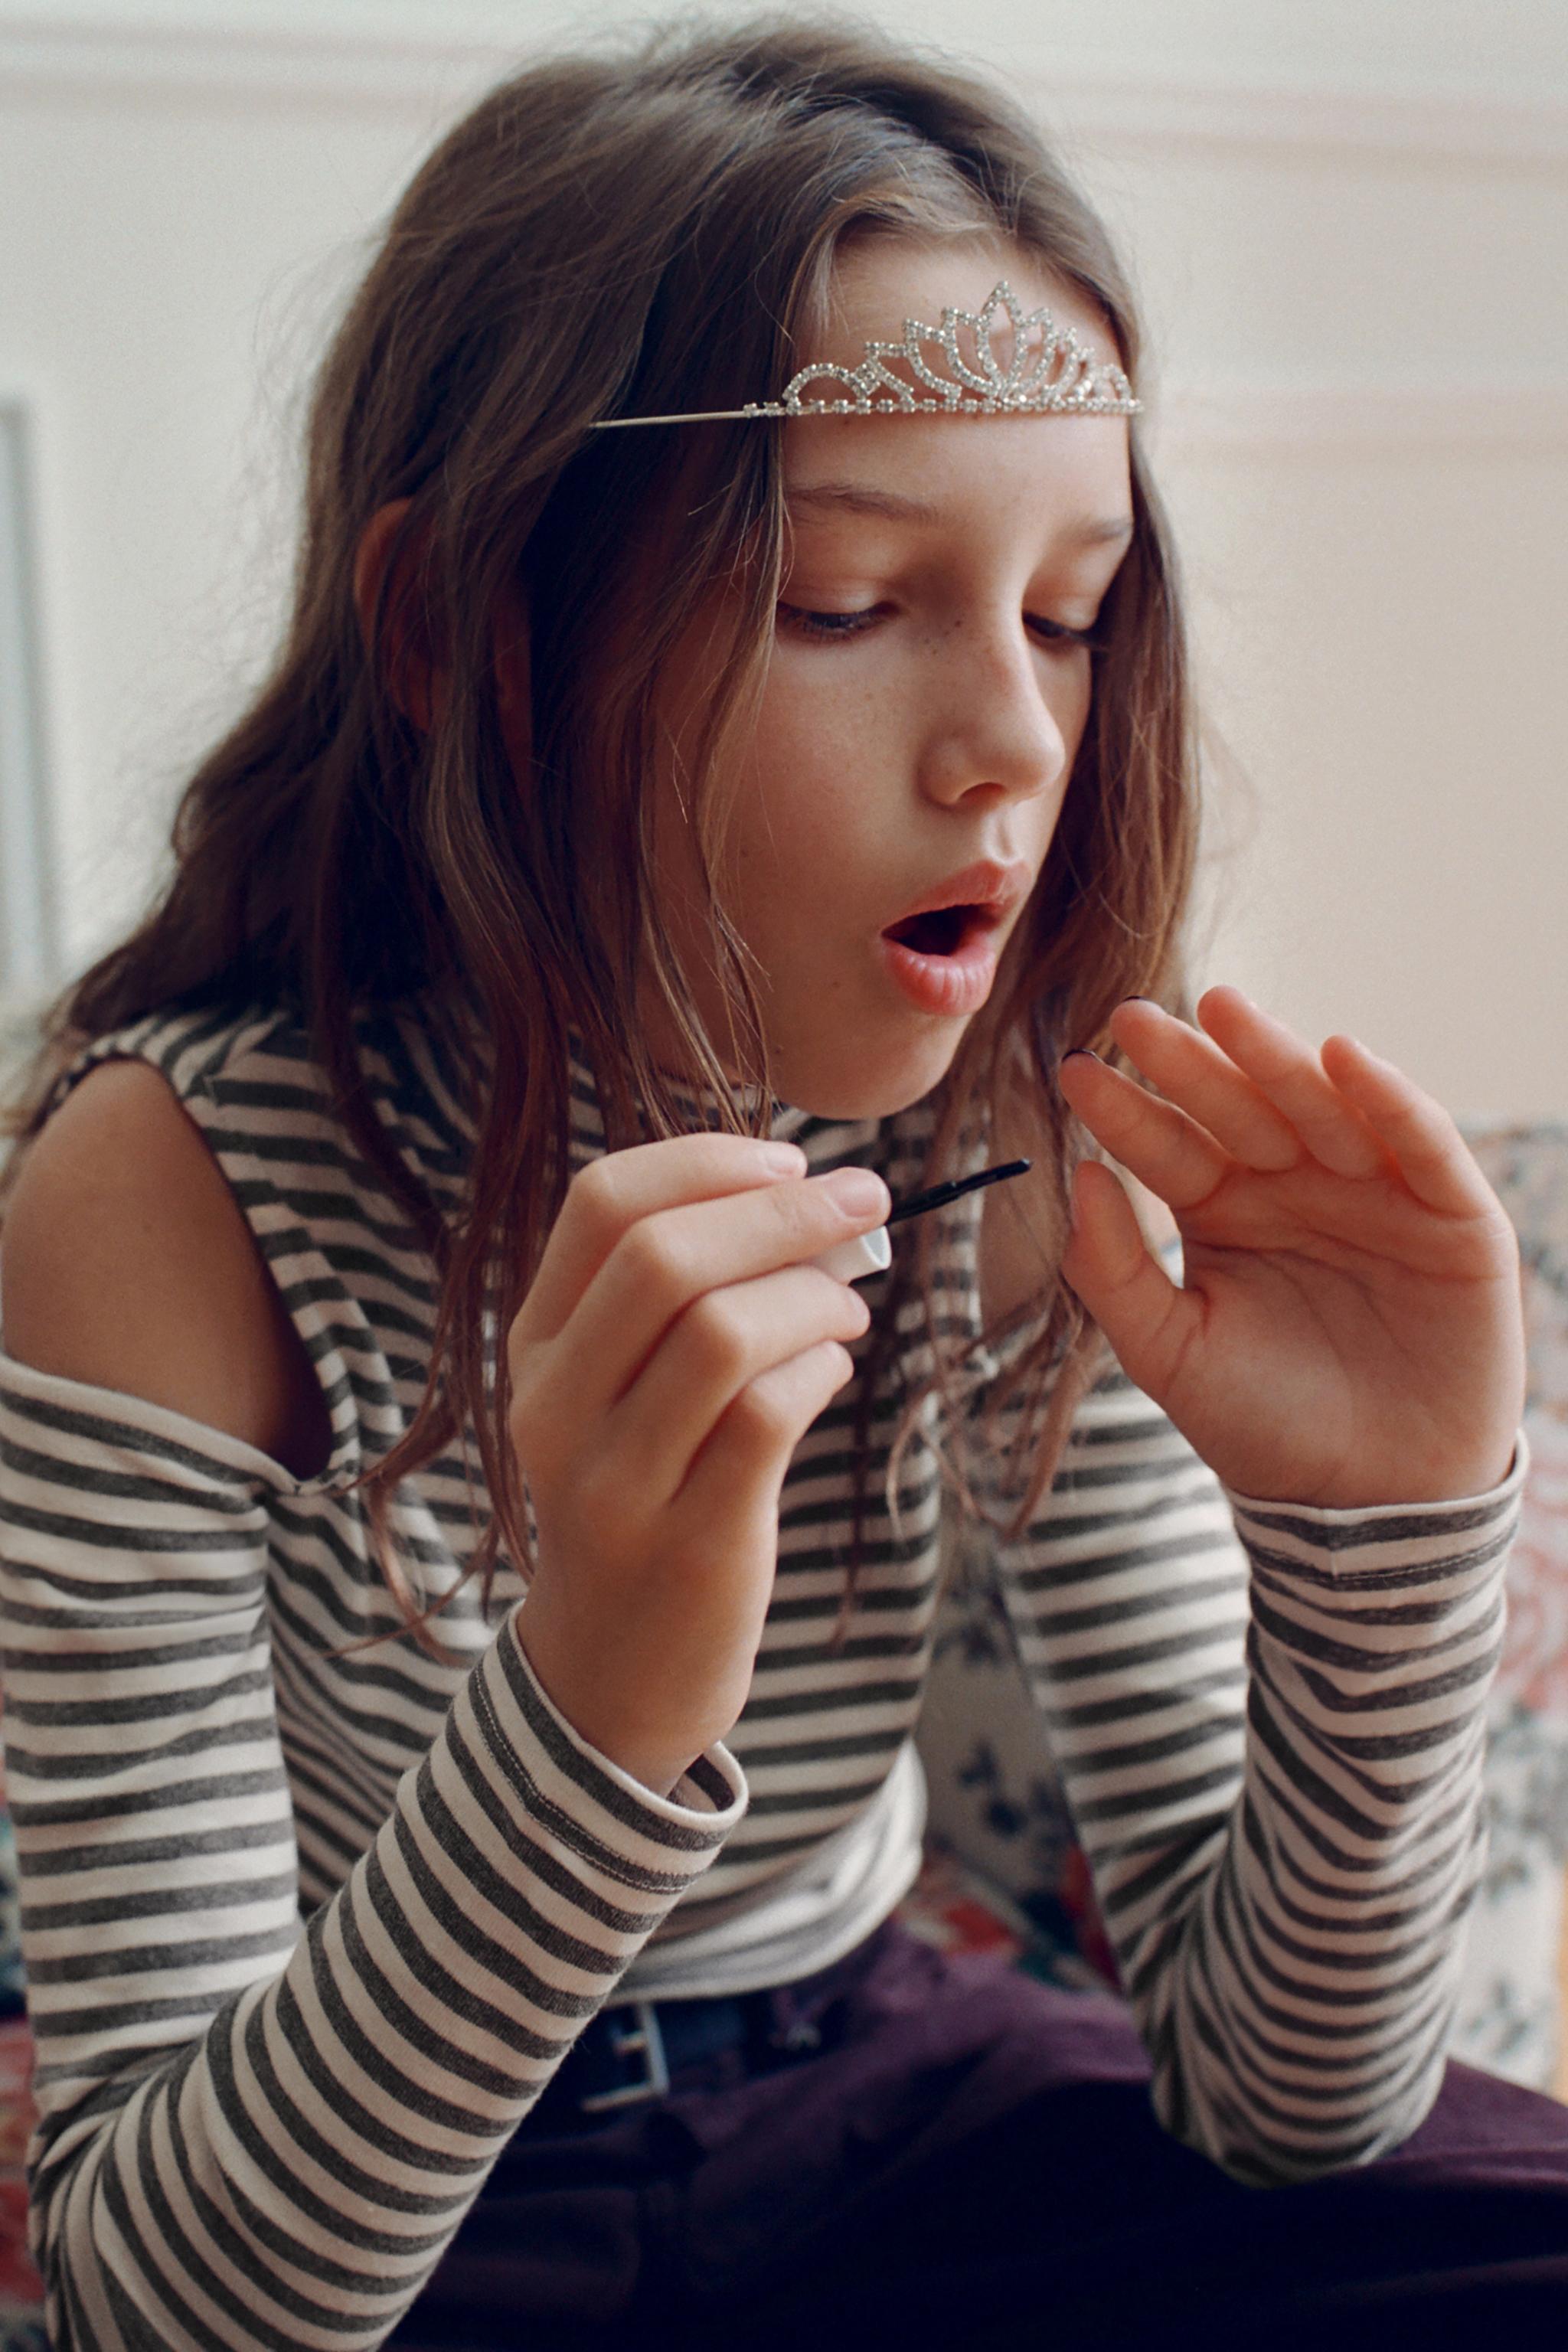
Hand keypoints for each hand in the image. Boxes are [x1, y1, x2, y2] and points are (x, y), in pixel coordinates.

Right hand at [505, 1136, 889, 1795]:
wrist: (614, 1672)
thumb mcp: (619, 1391)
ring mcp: (613, 1481)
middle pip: (663, 1256)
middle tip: (864, 1202)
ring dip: (813, 1295)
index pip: (601, 1204)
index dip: (708, 1161)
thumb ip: (676, 1297)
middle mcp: (554, 1406)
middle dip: (784, 1212)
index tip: (791, 1158)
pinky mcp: (687, 1543)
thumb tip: (804, 1193)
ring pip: (721, 1332)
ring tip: (848, 1306)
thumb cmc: (645, 1494)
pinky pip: (766, 1418)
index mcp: (535, 1345)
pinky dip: (819, 1370)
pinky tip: (833, 1369)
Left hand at [1055, 988, 1524, 1509]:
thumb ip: (1113, 1271)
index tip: (1074, 1071)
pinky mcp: (1451, 1215)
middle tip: (1135, 1018)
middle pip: (1238, 1109)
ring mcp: (1374, 1192)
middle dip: (1190, 1063)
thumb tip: (1079, 1174)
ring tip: (1224, 1011)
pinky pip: (1420, 1143)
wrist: (1366, 1504)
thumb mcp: (1168, 1352)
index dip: (1126, 1110)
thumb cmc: (1262, 1426)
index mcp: (1224, 1210)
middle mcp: (1296, 1186)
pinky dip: (1389, 1099)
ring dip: (1275, 1057)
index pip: (1168, 1145)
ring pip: (1321, 1107)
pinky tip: (1344, 1057)